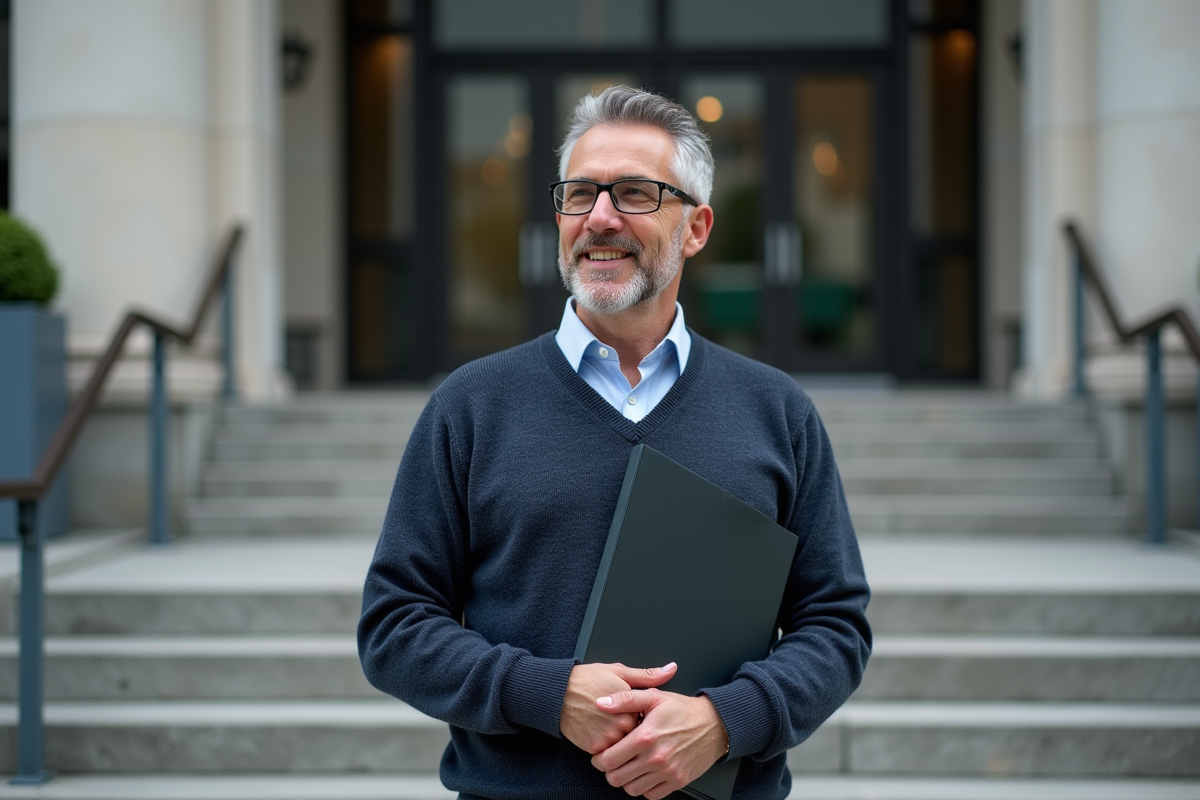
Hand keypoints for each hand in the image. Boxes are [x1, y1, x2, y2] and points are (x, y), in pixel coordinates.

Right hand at [560, 662, 676, 753]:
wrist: (557, 692)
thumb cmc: (588, 679)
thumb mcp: (619, 672)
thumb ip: (647, 675)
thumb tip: (671, 669)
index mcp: (631, 705)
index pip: (647, 719)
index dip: (639, 714)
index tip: (631, 708)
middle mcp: (621, 724)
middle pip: (635, 734)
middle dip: (629, 728)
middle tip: (615, 716)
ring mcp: (607, 738)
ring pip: (623, 745)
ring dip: (618, 738)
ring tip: (606, 723)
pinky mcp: (594, 747)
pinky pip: (608, 752)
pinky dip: (605, 745)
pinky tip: (598, 729)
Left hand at [590, 689, 727, 799]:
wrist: (714, 723)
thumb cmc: (682, 710)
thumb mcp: (653, 697)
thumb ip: (625, 700)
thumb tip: (601, 702)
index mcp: (645, 736)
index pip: (609, 759)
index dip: (599, 758)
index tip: (601, 754)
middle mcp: (655, 758)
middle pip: (616, 778)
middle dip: (610, 771)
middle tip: (613, 761)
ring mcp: (667, 772)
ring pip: (632, 790)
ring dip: (626, 780)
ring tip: (629, 767)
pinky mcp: (677, 781)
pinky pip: (651, 795)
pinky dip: (644, 788)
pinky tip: (645, 774)